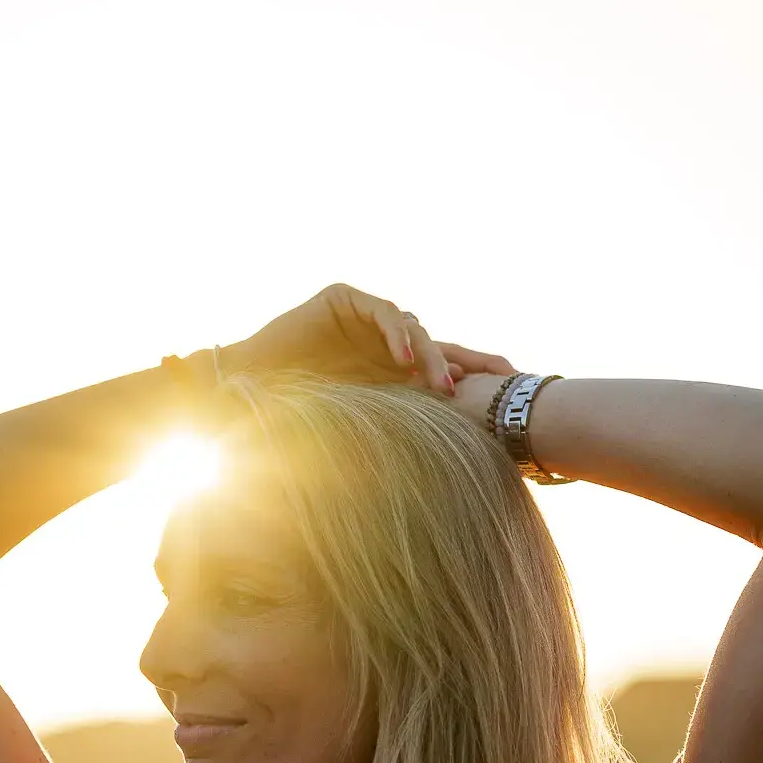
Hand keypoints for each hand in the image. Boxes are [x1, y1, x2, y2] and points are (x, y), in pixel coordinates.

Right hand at [223, 283, 518, 397]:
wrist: (247, 391)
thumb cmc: (295, 414)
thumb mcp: (361, 422)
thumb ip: (399, 421)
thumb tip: (455, 463)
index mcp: (387, 367)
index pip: (442, 363)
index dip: (478, 367)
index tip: (515, 382)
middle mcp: (381, 339)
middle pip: (438, 342)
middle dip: (467, 361)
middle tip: (486, 385)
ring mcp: (363, 316)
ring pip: (413, 328)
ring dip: (430, 357)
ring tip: (437, 385)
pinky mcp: (344, 299)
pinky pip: (382, 312)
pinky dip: (396, 335)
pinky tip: (404, 360)